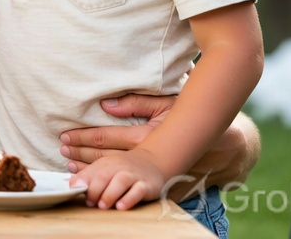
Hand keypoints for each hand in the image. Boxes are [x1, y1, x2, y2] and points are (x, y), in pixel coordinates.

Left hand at [59, 94, 260, 200]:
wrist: (228, 146)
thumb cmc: (193, 118)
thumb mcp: (167, 103)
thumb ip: (136, 103)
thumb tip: (106, 104)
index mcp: (148, 136)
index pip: (106, 138)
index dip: (83, 138)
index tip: (64, 137)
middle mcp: (150, 157)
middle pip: (107, 159)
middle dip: (82, 156)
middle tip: (62, 152)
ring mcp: (157, 174)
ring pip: (118, 176)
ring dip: (95, 174)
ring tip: (75, 171)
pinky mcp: (165, 186)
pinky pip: (135, 188)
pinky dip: (115, 187)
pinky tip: (101, 186)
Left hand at [71, 148, 164, 209]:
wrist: (151, 161)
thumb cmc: (121, 168)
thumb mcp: (104, 168)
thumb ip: (87, 176)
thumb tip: (70, 184)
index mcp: (105, 163)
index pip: (91, 171)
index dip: (82, 181)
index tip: (75, 190)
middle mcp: (119, 167)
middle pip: (103, 176)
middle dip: (94, 190)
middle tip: (90, 202)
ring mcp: (133, 176)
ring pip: (120, 182)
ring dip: (109, 194)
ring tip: (102, 206)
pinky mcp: (146, 185)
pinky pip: (138, 191)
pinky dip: (129, 199)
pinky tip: (120, 206)